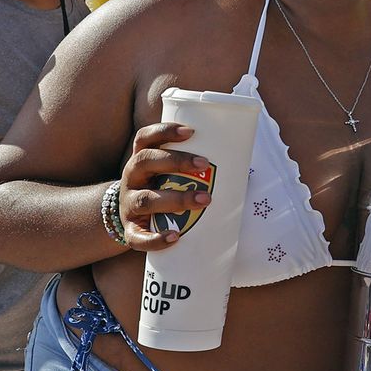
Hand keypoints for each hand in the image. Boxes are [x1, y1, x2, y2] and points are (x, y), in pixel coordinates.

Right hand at [118, 121, 210, 250]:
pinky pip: (138, 237)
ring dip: (176, 199)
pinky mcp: (130, 231)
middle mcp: (131, 178)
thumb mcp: (168, 174)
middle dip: (175, 160)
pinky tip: (175, 237)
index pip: (145, 138)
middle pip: (145, 162)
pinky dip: (156, 239)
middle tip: (205, 164)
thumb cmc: (162, 190)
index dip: (164, 131)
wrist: (131, 220)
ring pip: (146, 199)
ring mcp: (128, 205)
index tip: (190, 131)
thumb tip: (241, 161)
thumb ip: (193, 166)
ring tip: (205, 200)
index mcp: (141, 160)